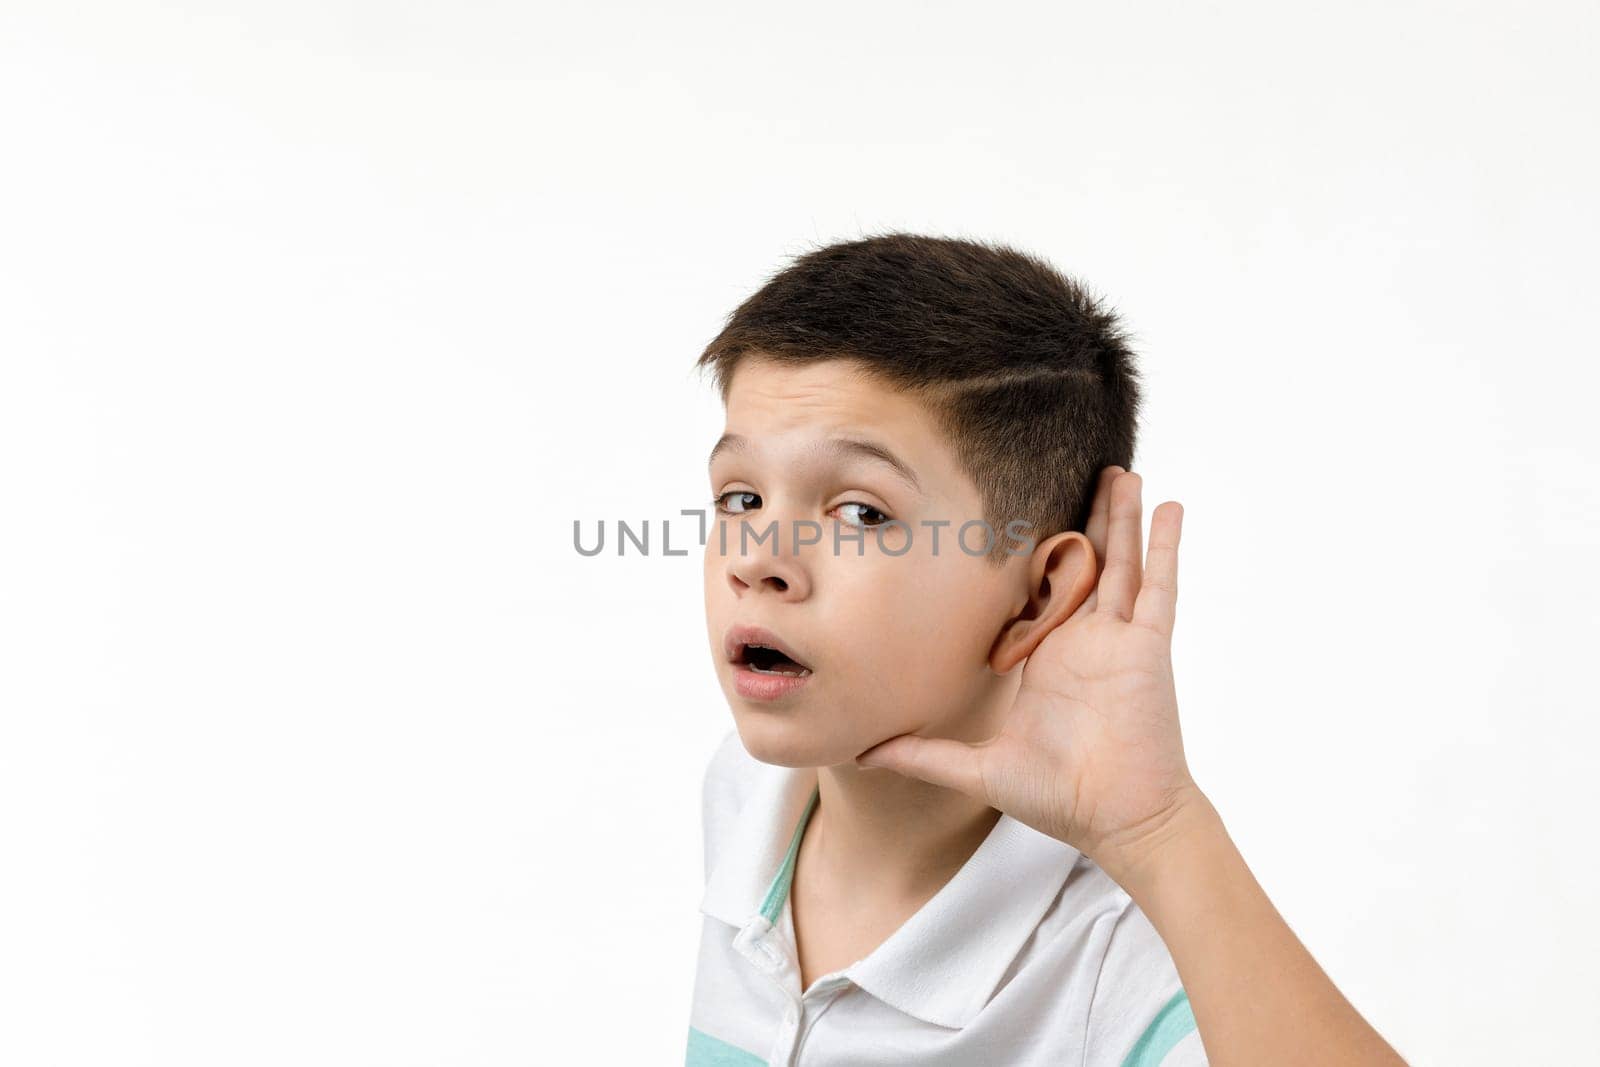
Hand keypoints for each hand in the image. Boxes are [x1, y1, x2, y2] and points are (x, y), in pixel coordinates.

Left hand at [855, 467, 1202, 877]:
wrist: (1118, 821)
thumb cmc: (1060, 798)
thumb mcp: (979, 769)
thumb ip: (924, 756)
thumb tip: (863, 754)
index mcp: (1046, 658)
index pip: (1034, 592)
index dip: (1026, 555)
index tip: (1009, 514)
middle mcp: (1083, 641)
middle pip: (1082, 563)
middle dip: (1081, 518)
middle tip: (1077, 471)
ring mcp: (1118, 641)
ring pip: (1120, 562)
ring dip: (1120, 516)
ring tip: (1119, 470)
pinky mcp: (1148, 648)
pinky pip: (1159, 587)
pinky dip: (1164, 546)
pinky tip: (1167, 506)